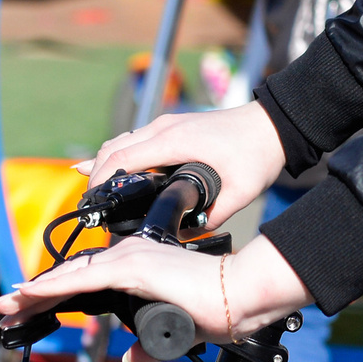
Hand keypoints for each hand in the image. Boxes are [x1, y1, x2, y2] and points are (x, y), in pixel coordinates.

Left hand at [0, 236, 310, 359]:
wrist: (240, 295)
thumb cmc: (217, 309)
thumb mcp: (172, 331)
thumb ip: (147, 345)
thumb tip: (128, 356)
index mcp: (137, 269)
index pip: (85, 284)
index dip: (53, 297)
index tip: (25, 308)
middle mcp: (128, 257)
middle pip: (70, 278)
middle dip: (33, 296)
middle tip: (3, 309)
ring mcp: (129, 259)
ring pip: (69, 277)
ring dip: (32, 293)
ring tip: (4, 305)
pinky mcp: (131, 268)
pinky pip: (81, 279)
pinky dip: (51, 287)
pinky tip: (27, 293)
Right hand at [78, 101, 284, 221]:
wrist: (272, 126)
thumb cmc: (257, 154)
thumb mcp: (238, 193)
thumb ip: (211, 218)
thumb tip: (185, 236)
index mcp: (174, 141)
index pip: (121, 158)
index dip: (99, 181)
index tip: (90, 206)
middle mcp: (165, 128)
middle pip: (113, 149)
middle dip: (95, 177)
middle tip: (90, 209)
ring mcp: (167, 125)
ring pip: (121, 142)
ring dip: (105, 165)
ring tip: (96, 197)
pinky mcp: (173, 127)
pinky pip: (135, 140)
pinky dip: (118, 155)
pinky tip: (107, 170)